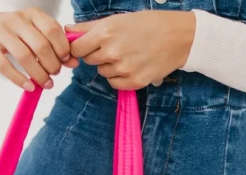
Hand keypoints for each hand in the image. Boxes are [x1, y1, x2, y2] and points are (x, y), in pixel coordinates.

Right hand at [0, 8, 78, 90]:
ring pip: (24, 57)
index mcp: (32, 14)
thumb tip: (74, 63)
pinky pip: (5, 66)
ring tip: (46, 84)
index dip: (62, 48)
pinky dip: (19, 80)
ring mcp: (1, 32)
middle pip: (40, 46)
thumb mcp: (38, 34)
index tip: (66, 60)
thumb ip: (56, 47)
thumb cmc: (19, 34)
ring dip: (39, 75)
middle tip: (55, 73)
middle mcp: (17, 20)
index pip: (52, 30)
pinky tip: (29, 87)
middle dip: (52, 64)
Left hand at [65, 10, 195, 89]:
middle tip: (116, 46)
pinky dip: (119, 77)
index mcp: (106, 32)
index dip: (81, 48)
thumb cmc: (148, 24)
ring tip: (128, 54)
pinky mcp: (134, 82)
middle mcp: (113, 52)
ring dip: (110, 66)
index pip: (77, 49)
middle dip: (98, 55)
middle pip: (90, 61)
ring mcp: (123, 69)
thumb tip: (67, 30)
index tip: (87, 46)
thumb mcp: (117, 20)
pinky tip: (132, 65)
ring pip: (103, 73)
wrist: (177, 37)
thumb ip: (89, 27)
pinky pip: (114, 84)